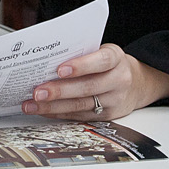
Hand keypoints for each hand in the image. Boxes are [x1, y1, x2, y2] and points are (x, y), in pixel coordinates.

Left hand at [22, 43, 168, 120]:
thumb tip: (45, 58)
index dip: (81, 65)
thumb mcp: (101, 51)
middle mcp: (118, 80)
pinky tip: (43, 110)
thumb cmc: (109, 64)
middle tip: (37, 92)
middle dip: (60, 91)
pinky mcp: (107, 116)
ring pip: (81, 105)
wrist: (135, 84)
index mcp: (116, 58)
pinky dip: (59, 113)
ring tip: (32, 104)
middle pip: (88, 87)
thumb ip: (80, 52)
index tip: (60, 69)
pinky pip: (79, 116)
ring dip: (53, 106)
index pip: (101, 61)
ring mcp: (114, 100)